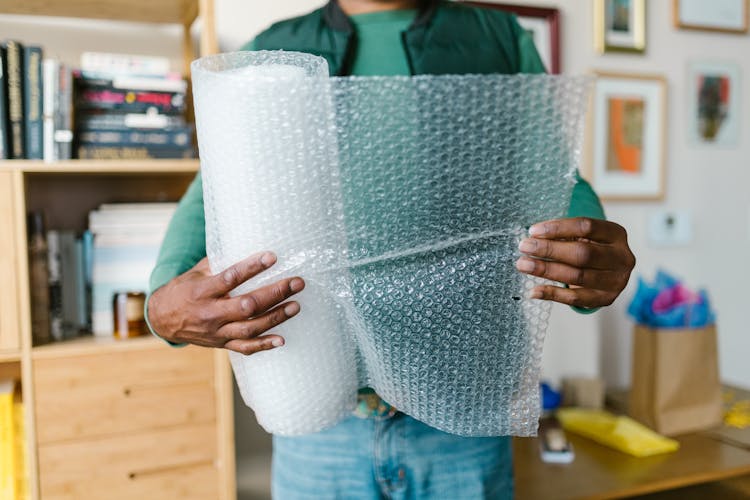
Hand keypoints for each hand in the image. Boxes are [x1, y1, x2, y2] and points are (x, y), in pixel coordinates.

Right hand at [147, 251, 304, 353]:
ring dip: (275, 317)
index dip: (252, 268)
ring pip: (250, 328)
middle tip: (297, 283)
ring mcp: (216, 332)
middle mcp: (210, 313)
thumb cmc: (184, 289)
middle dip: (275, 293)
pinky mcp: (221, 344)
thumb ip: (219, 262)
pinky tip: (282, 339)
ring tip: (296, 306)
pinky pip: (245, 348)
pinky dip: (264, 345)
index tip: (272, 257)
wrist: (162, 319)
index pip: (230, 278)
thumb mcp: (196, 272)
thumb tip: (247, 242)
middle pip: (247, 305)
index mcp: (202, 291)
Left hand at [515, 217, 634, 307]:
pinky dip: (552, 294)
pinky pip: (576, 299)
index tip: (533, 231)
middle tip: (524, 247)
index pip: (586, 227)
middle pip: (582, 253)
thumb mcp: (585, 236)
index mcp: (616, 234)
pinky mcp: (606, 299)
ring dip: (547, 270)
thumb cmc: (591, 248)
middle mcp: (622, 257)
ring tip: (523, 265)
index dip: (558, 228)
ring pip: (578, 276)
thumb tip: (534, 237)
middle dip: (550, 250)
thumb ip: (564, 235)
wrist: (610, 272)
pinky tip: (534, 291)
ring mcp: (616, 281)